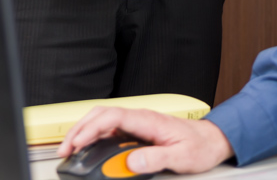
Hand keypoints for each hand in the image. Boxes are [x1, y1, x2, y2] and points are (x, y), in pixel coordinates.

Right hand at [57, 107, 232, 173]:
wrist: (211, 140)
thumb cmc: (199, 145)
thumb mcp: (181, 157)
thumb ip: (156, 158)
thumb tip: (132, 161)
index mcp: (148, 120)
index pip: (112, 117)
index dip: (91, 128)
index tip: (78, 143)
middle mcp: (140, 118)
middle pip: (101, 115)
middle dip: (79, 129)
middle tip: (65, 149)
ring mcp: (137, 123)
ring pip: (103, 121)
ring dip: (84, 132)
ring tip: (70, 150)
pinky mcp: (137, 131)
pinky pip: (110, 130)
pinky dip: (94, 137)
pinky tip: (86, 148)